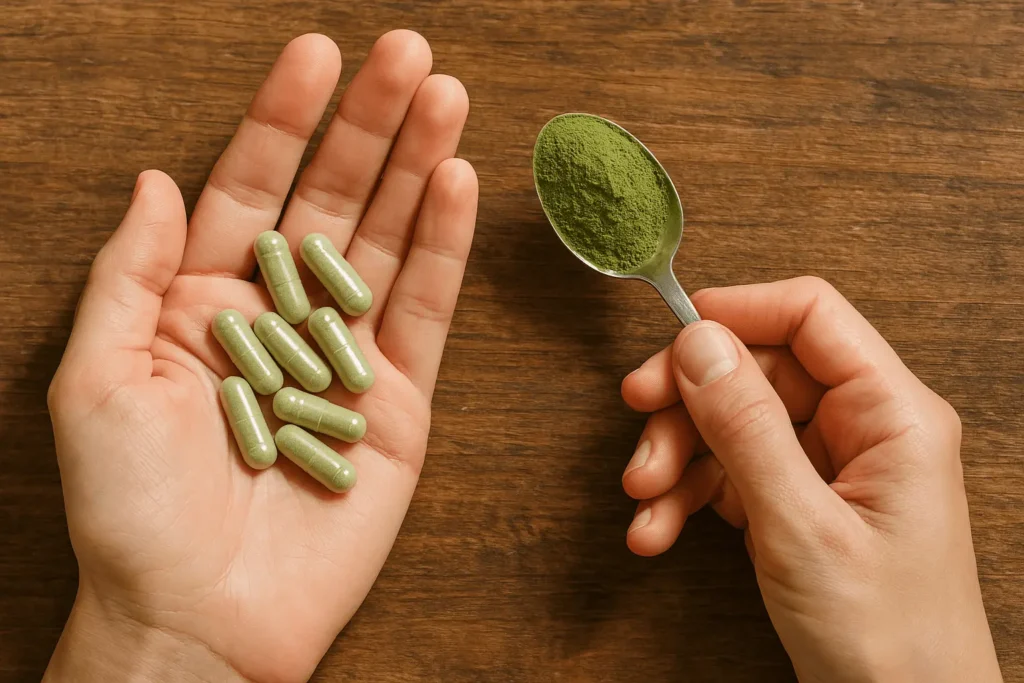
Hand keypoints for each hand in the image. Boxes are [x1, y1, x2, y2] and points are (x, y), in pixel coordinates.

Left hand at [44, 31, 476, 682]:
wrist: (202, 618)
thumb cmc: (132, 512)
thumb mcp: (95, 381)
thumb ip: (129, 273)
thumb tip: (155, 179)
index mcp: (203, 303)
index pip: (251, 186)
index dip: (283, 118)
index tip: (316, 52)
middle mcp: (281, 317)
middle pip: (334, 200)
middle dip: (370, 125)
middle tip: (409, 55)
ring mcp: (347, 356)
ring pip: (389, 241)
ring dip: (418, 168)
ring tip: (446, 97)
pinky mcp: (401, 402)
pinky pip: (426, 311)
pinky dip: (443, 248)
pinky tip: (456, 185)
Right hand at [620, 278, 1002, 681]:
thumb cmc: (889, 639)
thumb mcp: (803, 528)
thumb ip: (747, 430)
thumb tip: (699, 346)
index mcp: (891, 415)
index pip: (811, 317)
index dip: (738, 312)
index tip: (673, 337)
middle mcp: (862, 429)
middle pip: (757, 371)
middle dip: (689, 403)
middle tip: (639, 421)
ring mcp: (827, 467)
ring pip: (733, 423)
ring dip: (677, 457)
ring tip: (643, 500)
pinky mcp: (798, 503)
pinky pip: (730, 473)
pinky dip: (687, 496)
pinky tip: (658, 529)